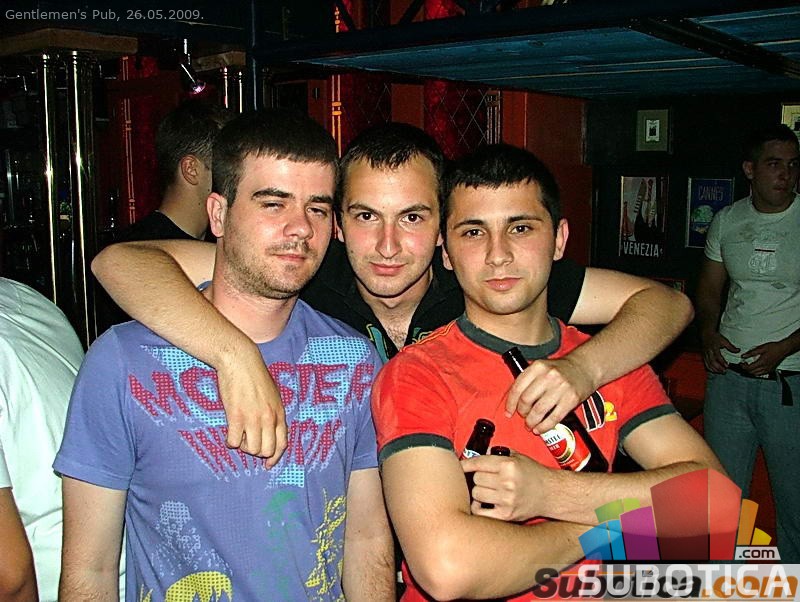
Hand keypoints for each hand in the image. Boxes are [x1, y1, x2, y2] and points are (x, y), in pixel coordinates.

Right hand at [217, 344, 287, 465]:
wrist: (241, 362)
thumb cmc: (256, 376)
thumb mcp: (273, 395)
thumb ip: (274, 413)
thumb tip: (272, 431)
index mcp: (279, 413)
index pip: (282, 444)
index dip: (275, 457)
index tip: (268, 464)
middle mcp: (268, 419)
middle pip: (266, 450)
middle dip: (257, 452)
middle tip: (248, 443)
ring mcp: (252, 418)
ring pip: (251, 449)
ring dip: (243, 446)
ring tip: (239, 435)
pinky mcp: (235, 416)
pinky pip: (234, 441)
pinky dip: (230, 442)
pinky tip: (229, 434)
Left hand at [461, 451, 557, 521]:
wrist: (551, 493)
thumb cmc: (533, 474)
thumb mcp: (517, 457)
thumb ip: (497, 454)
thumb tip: (476, 454)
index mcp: (508, 465)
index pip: (478, 463)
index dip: (466, 464)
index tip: (459, 466)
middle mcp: (507, 482)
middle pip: (476, 479)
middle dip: (478, 478)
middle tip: (484, 479)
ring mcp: (506, 500)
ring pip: (476, 494)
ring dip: (478, 492)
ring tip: (487, 490)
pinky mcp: (506, 515)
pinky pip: (480, 512)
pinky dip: (478, 507)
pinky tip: (483, 503)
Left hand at [504, 355, 594, 433]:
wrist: (585, 367)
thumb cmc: (561, 369)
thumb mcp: (542, 368)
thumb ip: (529, 380)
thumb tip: (514, 401)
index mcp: (537, 367)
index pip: (517, 388)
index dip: (510, 403)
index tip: (509, 412)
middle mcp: (548, 376)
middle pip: (526, 400)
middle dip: (522, 413)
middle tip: (523, 417)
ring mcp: (560, 388)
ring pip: (538, 411)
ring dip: (531, 422)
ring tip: (531, 425)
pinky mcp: (571, 399)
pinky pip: (554, 418)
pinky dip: (544, 427)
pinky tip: (540, 429)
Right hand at [701, 332, 738, 372]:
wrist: (705, 334)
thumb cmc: (715, 337)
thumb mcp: (724, 340)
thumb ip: (731, 347)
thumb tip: (738, 350)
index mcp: (714, 347)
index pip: (718, 356)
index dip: (722, 362)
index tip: (727, 366)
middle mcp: (709, 351)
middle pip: (712, 361)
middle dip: (718, 367)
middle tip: (724, 371)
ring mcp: (705, 354)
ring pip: (708, 363)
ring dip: (714, 369)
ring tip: (720, 372)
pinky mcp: (703, 356)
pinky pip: (705, 363)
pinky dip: (710, 368)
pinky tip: (714, 370)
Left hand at [741, 341, 790, 375]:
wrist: (783, 349)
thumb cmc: (773, 347)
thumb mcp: (761, 348)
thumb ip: (751, 353)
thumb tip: (743, 356)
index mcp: (762, 362)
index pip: (749, 368)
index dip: (743, 366)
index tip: (741, 363)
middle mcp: (765, 367)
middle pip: (752, 372)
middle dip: (746, 369)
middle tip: (744, 364)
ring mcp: (768, 369)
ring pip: (757, 374)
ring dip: (751, 371)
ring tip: (749, 366)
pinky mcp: (771, 370)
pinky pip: (762, 374)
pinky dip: (757, 372)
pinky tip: (755, 368)